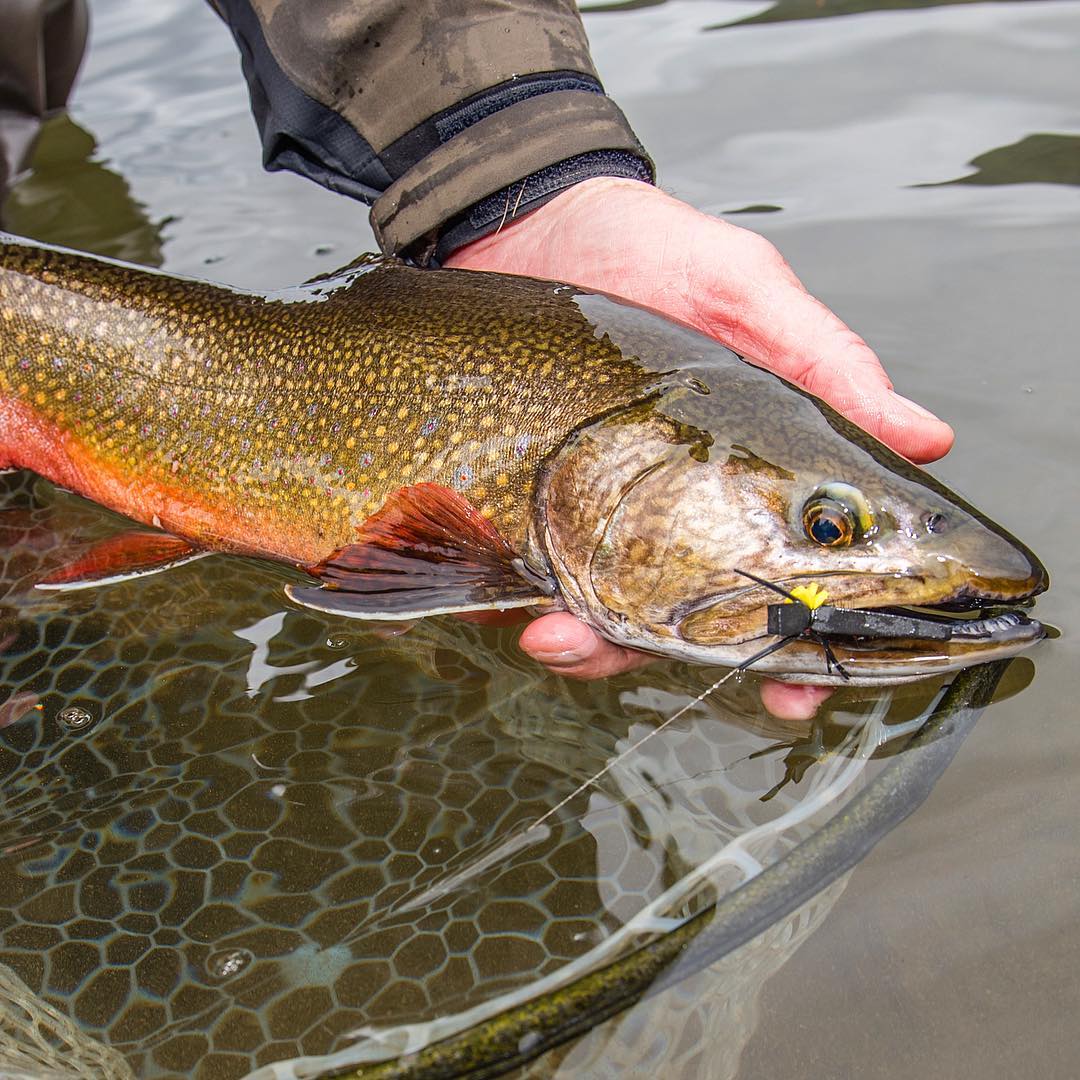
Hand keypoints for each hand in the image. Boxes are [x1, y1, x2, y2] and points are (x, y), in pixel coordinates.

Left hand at [446, 178, 953, 719]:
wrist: (531, 224)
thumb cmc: (650, 250)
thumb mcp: (743, 293)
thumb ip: (819, 361)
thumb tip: (923, 436)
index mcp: (746, 473)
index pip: (791, 572)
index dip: (806, 642)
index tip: (809, 682)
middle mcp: (676, 510)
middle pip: (694, 621)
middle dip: (685, 661)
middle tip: (663, 667)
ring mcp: (596, 518)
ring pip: (607, 620)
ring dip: (590, 645)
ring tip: (557, 632)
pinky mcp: (527, 510)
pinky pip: (525, 585)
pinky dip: (521, 609)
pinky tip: (516, 609)